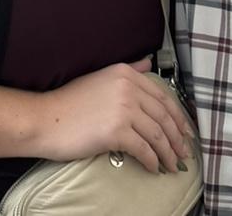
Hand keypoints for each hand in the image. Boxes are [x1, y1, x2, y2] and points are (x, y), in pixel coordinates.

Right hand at [33, 59, 194, 173]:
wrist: (47, 119)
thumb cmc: (71, 103)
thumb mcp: (101, 78)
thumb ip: (128, 70)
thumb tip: (146, 64)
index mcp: (125, 73)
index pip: (162, 95)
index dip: (177, 116)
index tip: (184, 130)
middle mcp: (127, 87)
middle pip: (163, 115)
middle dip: (177, 137)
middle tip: (183, 152)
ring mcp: (123, 109)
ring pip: (157, 134)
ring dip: (168, 153)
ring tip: (172, 165)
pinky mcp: (117, 131)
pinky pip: (144, 149)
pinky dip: (152, 161)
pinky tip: (154, 168)